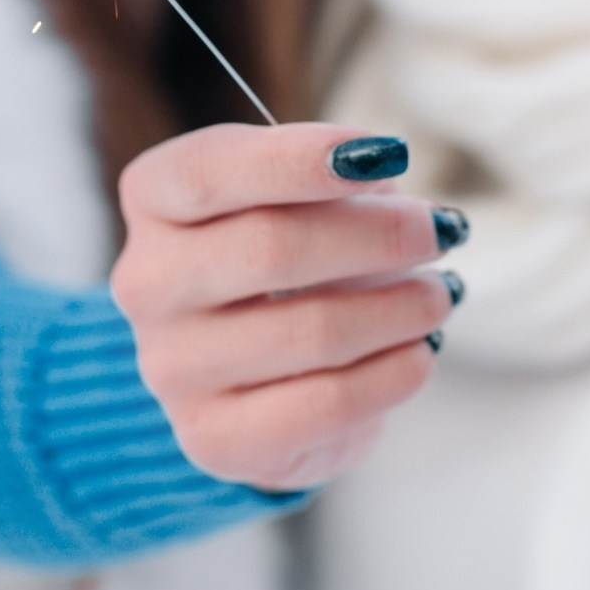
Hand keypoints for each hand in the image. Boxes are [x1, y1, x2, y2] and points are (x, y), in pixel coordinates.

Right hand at [111, 123, 462, 490]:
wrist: (256, 381)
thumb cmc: (287, 264)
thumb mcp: (303, 200)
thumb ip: (338, 181)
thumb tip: (395, 189)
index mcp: (154, 199)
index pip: (211, 170)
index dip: (301, 158)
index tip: (390, 152)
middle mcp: (146, 282)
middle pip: (270, 247)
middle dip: (378, 235)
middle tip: (443, 231)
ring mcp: (172, 367)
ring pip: (311, 331)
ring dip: (400, 308)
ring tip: (440, 294)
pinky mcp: (213, 437)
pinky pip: (325, 402)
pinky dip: (393, 373)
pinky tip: (422, 352)